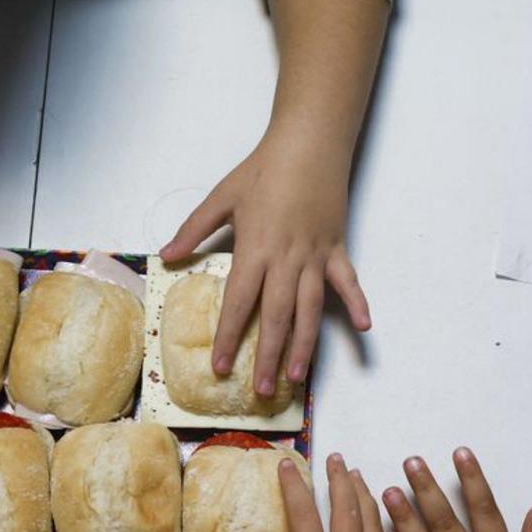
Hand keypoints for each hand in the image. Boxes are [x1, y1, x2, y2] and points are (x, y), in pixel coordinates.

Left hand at [161, 128, 369, 388]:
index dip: (230, 337)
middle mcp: (286, 259)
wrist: (309, 141)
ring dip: (304, 346)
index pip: (239, 303)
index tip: (222, 367)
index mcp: (255, 249)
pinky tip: (365, 328)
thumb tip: (166, 256)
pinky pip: (347, 281)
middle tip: (262, 390)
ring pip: (310, 310)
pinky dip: (357, 303)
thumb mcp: (221, 197)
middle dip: (268, 356)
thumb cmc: (263, 169)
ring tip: (297, 378)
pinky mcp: (336, 248)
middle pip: (276, 317)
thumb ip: (193, 230)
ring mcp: (315, 256)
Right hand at [226, 453, 449, 531]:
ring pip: (372, 519)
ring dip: (363, 492)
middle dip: (338, 478)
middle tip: (334, 457)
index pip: (305, 516)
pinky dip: (383, 519)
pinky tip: (381, 512)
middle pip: (346, 508)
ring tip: (355, 474)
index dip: (295, 487)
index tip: (288, 463)